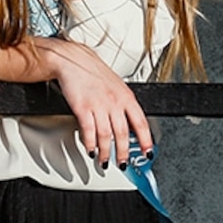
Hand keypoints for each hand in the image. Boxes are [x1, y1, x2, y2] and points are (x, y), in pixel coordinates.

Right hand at [43, 36, 155, 167]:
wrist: (74, 60)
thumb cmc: (94, 73)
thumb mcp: (117, 86)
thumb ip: (124, 105)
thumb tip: (131, 124)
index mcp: (127, 97)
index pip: (141, 123)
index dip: (146, 141)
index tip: (148, 153)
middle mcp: (115, 102)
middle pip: (123, 134)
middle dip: (124, 152)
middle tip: (123, 163)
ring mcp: (99, 105)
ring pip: (107, 136)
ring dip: (106, 152)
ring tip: (104, 161)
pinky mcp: (83, 107)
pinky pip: (89, 131)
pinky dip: (90, 143)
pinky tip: (91, 150)